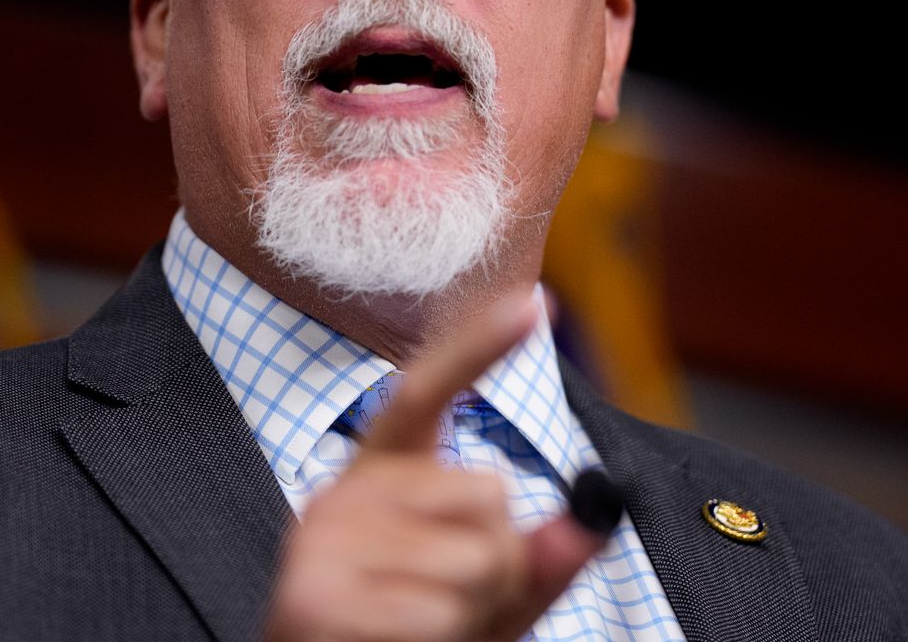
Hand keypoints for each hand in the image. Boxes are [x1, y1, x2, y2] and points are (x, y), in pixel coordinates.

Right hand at [263, 299, 616, 641]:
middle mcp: (342, 494)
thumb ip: (536, 561)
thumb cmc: (404, 640)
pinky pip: (438, 614)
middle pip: (490, 495)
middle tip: (449, 610)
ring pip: (476, 561)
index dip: (476, 345)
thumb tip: (593, 513)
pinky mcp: (314, 597)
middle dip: (501, 567)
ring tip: (420, 631)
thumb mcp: (484, 602)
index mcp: (378, 476)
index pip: (425, 391)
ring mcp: (322, 542)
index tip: (534, 299)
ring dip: (473, 615)